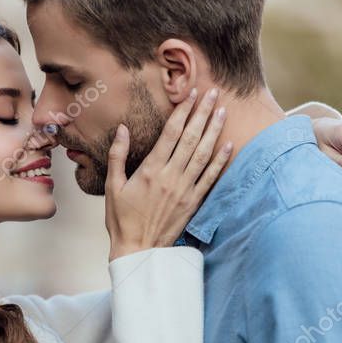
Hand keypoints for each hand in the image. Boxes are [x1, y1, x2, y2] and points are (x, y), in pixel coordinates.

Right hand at [105, 88, 232, 260]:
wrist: (138, 250)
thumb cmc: (121, 219)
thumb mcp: (112, 186)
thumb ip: (118, 155)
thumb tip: (122, 129)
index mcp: (150, 170)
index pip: (170, 133)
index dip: (182, 111)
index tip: (190, 93)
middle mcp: (170, 177)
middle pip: (190, 138)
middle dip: (202, 113)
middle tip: (213, 92)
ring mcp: (184, 190)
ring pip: (203, 154)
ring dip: (214, 131)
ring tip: (223, 110)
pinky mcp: (193, 202)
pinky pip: (210, 178)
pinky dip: (220, 160)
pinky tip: (229, 145)